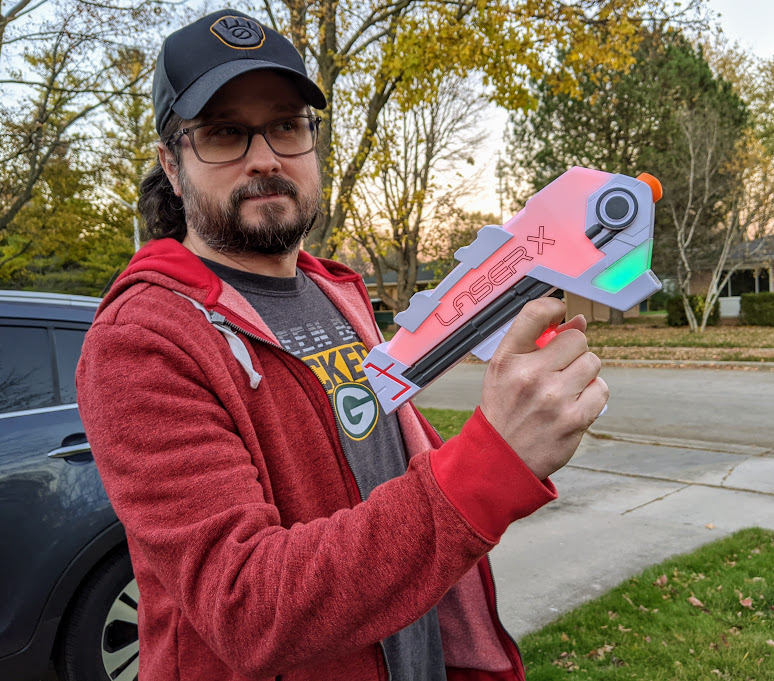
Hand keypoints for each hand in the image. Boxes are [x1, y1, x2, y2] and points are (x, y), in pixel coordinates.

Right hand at [480, 297, 607, 480]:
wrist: (503, 458)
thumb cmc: (506, 409)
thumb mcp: (506, 371)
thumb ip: (536, 342)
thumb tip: (579, 321)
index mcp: (507, 359)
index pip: (534, 313)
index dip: (554, 307)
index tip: (558, 314)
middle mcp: (529, 375)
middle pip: (576, 339)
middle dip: (573, 351)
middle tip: (560, 368)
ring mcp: (553, 397)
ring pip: (592, 362)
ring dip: (585, 373)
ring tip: (567, 388)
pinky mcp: (574, 419)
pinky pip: (601, 389)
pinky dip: (593, 395)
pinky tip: (575, 404)